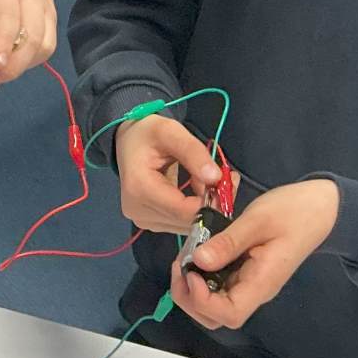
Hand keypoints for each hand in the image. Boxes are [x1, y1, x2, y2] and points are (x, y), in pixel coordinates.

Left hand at [0, 0, 55, 84]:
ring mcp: (47, 7)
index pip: (9, 19)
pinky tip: (16, 60)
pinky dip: (33, 58)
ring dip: (25, 64)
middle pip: (34, 37)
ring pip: (46, 44)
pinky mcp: (53, 16)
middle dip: (16, 64)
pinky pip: (48, 44)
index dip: (4, 43)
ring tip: (3, 70)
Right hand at [114, 114, 223, 234]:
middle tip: (228, 178)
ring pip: (187, 225)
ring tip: (215, 180)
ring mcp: (143, 220)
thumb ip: (193, 153)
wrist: (128, 141)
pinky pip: (181, 223)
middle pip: (187, 220)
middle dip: (212, 203)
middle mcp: (138, 211)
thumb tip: (216, 178)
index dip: (210, 202)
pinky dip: (197, 209)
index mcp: (139, 189)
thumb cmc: (148, 133)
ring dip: (207, 207)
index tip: (228, 182)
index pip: (183, 210)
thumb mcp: (170, 132)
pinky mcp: (150, 223)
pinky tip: (202, 190)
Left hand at [169, 179, 338, 330]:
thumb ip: (229, 242)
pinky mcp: (245, 273)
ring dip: (192, 289)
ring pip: (215, 305)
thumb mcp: (258, 220)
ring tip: (185, 260)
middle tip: (181, 266)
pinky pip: (219, 285)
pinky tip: (195, 254)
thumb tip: (199, 260)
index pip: (230, 314)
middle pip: (217, 317)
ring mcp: (250, 283)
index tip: (192, 271)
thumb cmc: (295, 211)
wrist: (321, 207)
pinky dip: (201, 276)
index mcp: (262, 282)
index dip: (203, 301)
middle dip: (190, 299)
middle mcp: (255, 290)